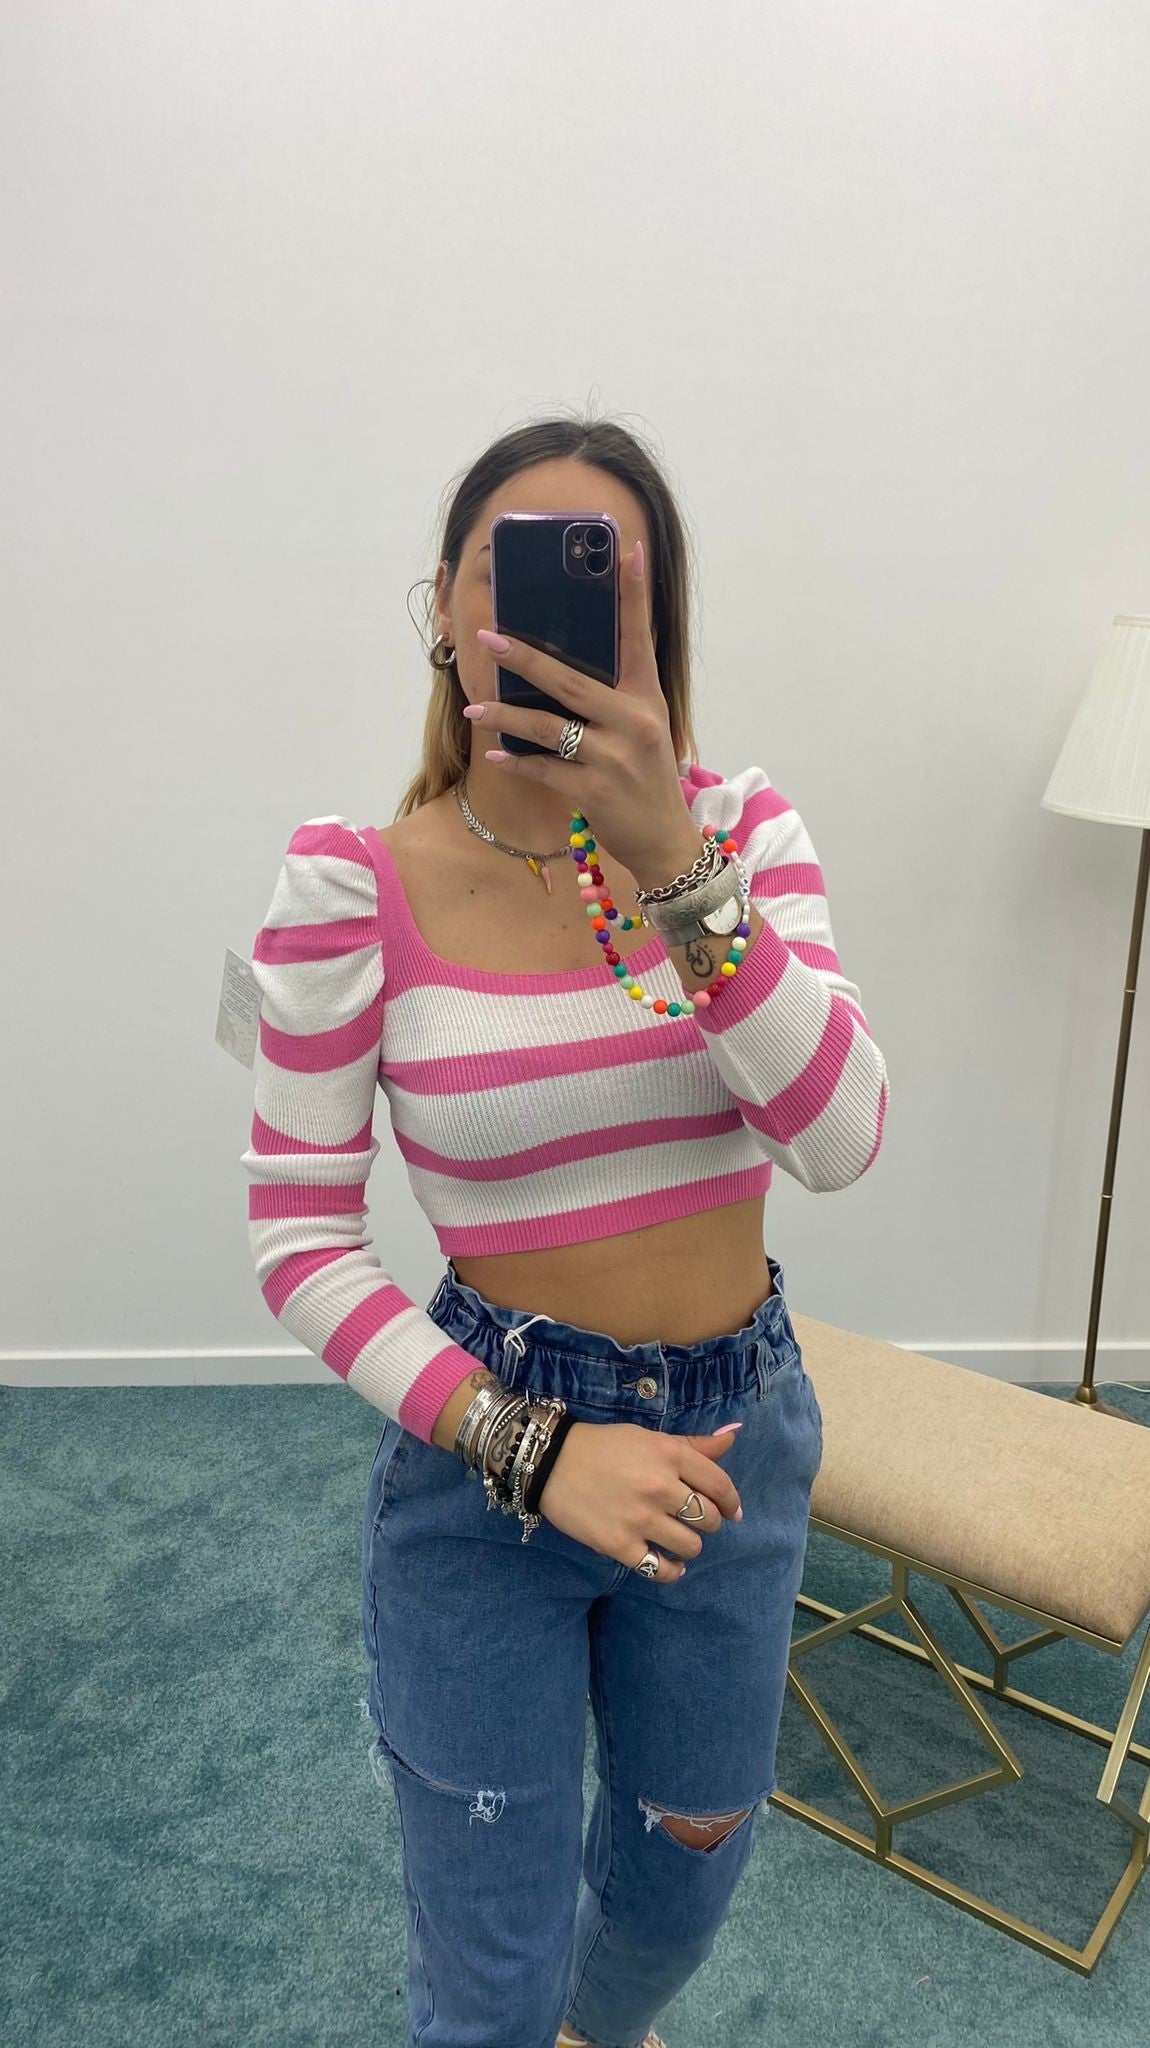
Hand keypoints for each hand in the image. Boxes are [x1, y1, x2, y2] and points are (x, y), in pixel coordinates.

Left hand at [470, 541, 696, 878]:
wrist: (664, 839)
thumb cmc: (646, 776)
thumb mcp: (646, 726)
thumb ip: (617, 692)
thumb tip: (567, 658)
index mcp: (647, 698)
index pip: (640, 637)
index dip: (633, 594)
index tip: (626, 551)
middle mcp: (634, 722)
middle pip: (569, 681)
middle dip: (525, 658)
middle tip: (489, 639)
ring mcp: (614, 758)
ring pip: (548, 728)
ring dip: (506, 716)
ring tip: (476, 707)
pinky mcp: (594, 792)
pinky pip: (544, 770)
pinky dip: (517, 762)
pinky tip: (496, 754)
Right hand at [537, 1419, 742, 1583]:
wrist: (550, 1462)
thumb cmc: (604, 1446)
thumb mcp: (649, 1437)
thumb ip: (693, 1444)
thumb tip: (733, 1436)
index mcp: (669, 1455)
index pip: (719, 1485)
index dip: (732, 1502)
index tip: (733, 1511)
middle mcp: (659, 1486)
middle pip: (708, 1518)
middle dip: (708, 1522)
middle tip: (693, 1520)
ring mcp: (639, 1518)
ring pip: (690, 1546)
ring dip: (689, 1545)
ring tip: (677, 1539)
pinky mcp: (619, 1545)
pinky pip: (660, 1569)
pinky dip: (671, 1571)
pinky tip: (669, 1564)